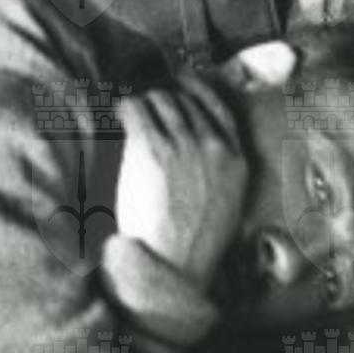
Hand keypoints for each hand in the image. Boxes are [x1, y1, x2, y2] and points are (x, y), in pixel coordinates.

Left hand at [115, 73, 248, 296]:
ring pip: (159, 99)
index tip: (180, 85)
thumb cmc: (192, 244)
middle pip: (184, 100)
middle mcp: (213, 146)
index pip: (218, 106)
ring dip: (142, 104)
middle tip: (145, 108)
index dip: (195, 90)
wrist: (173, 267)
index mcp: (236, 160)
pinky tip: (117, 115)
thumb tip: (196, 146)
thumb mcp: (226, 203)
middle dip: (162, 100)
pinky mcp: (152, 147)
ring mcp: (184, 144)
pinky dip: (123, 107)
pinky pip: (134, 108)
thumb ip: (219, 169)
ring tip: (129, 116)